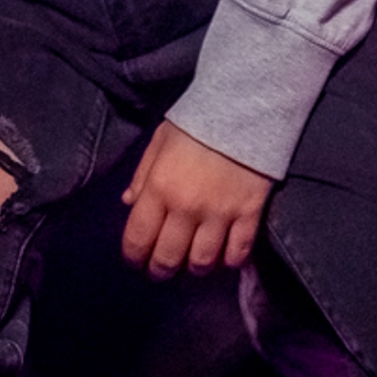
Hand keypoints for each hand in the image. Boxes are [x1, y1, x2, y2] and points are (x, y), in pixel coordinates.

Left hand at [120, 119, 271, 277]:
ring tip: (193, 261)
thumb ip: (143, 175)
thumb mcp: (160, 141)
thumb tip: (128, 203)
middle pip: (168, 259)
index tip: (136, 260)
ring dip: (194, 268)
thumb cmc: (196, 122)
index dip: (133, 257)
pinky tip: (224, 255)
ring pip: (202, 262)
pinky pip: (237, 254)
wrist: (244, 107)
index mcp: (159, 187)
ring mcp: (219, 214)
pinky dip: (229, 261)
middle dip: (160, 269)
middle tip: (161, 268)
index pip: (138, 238)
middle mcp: (186, 207)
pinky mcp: (249, 214)